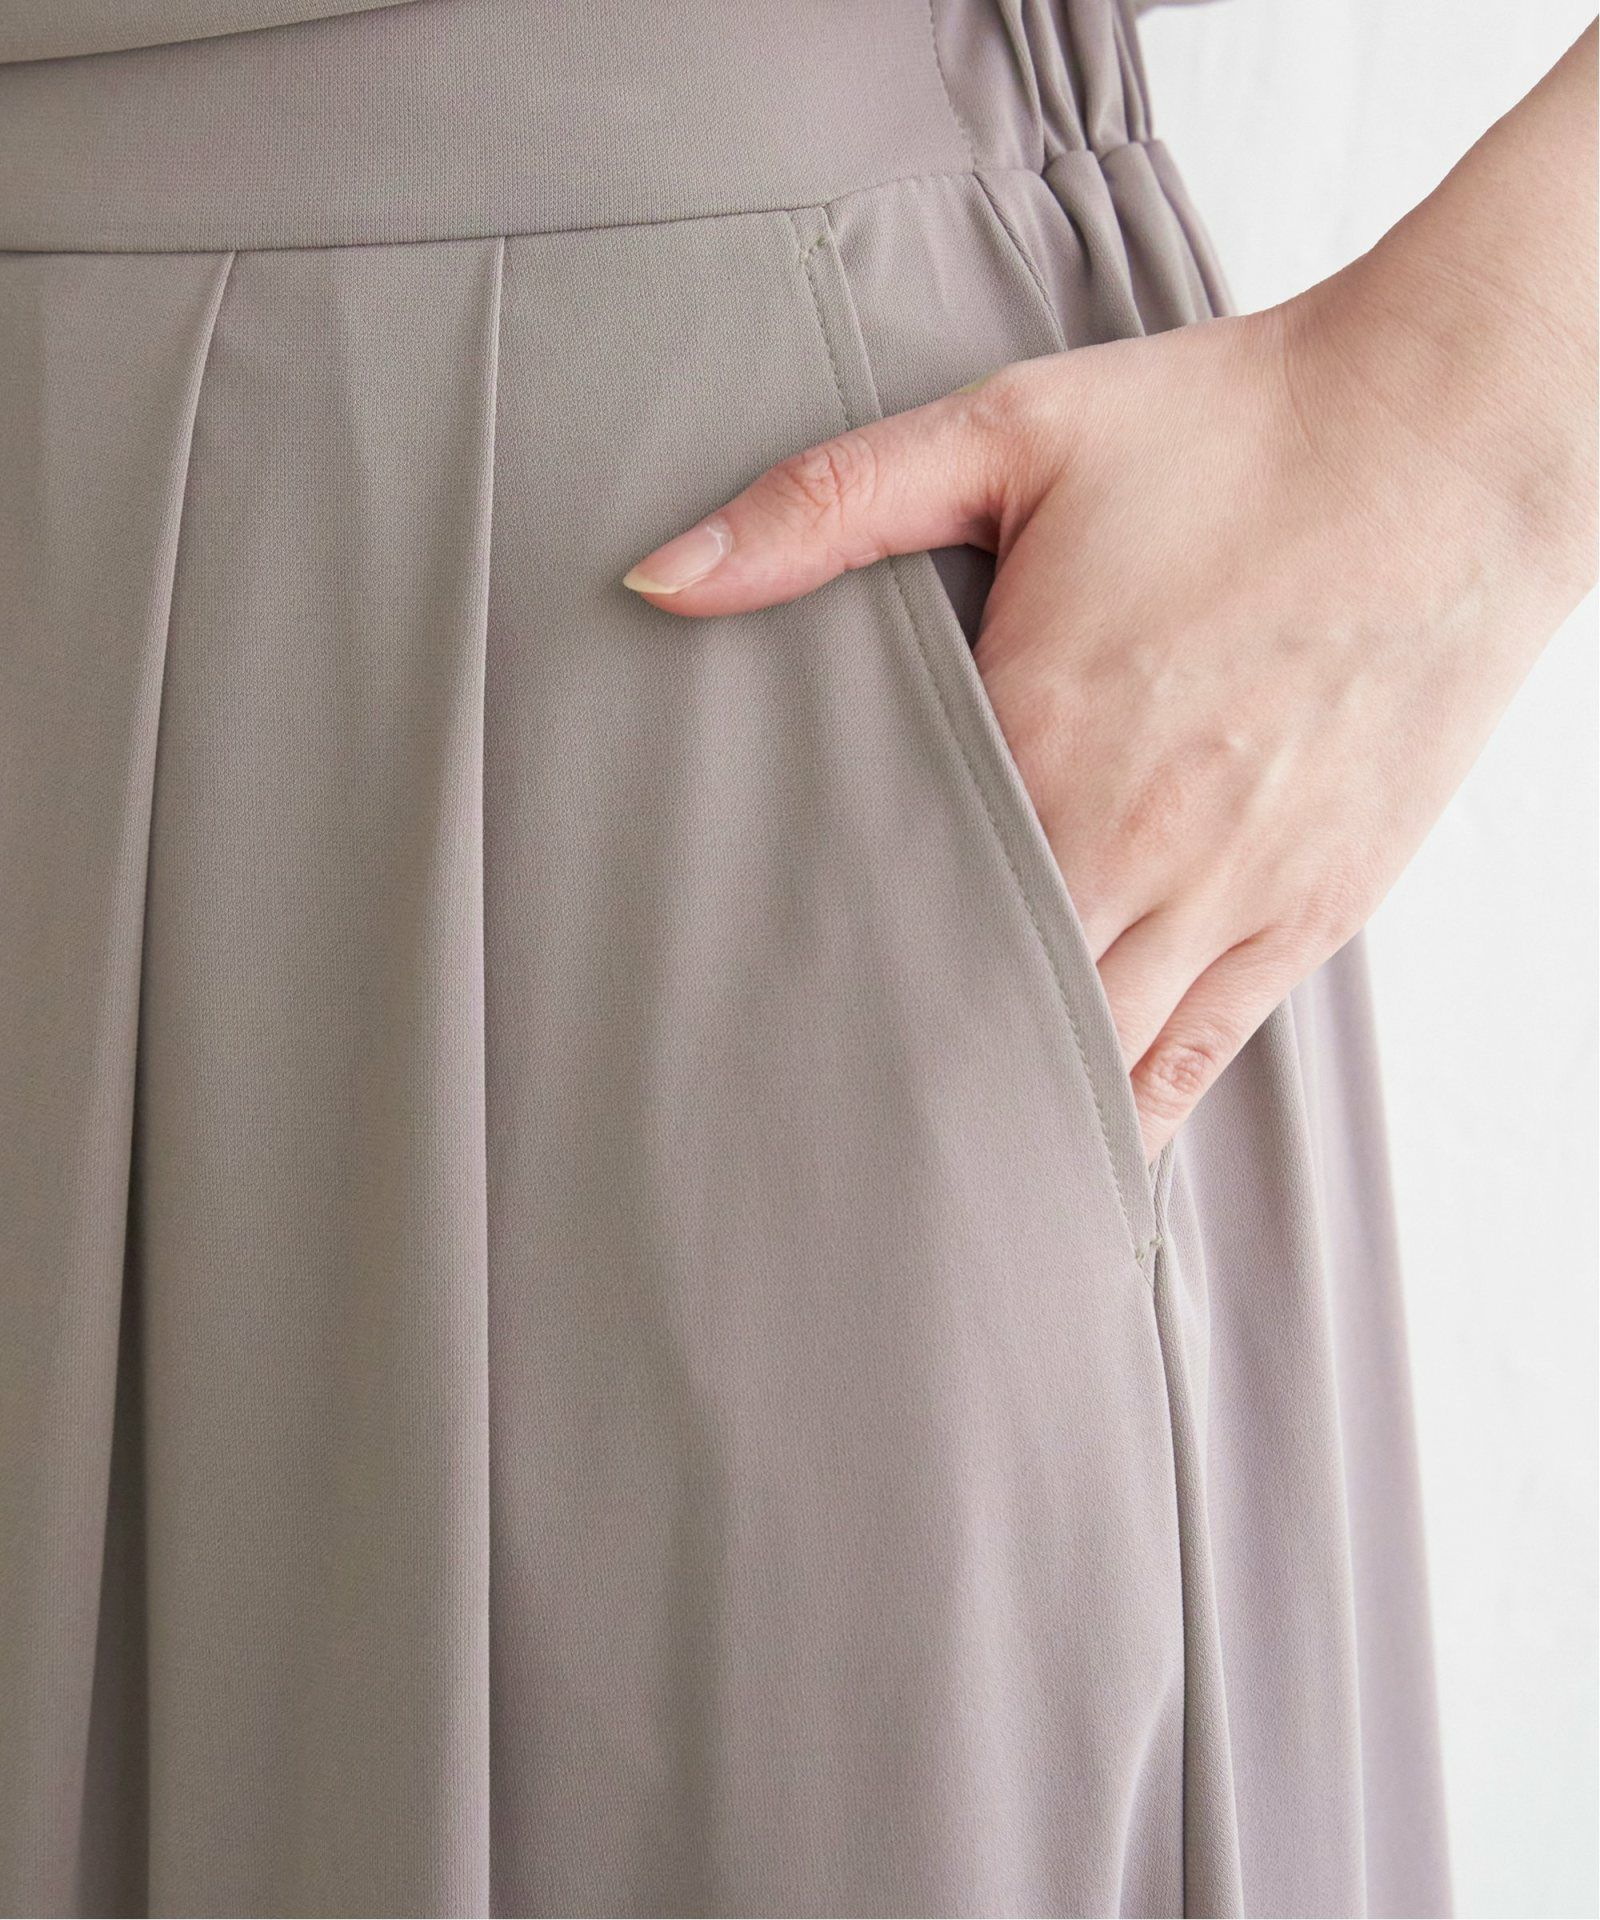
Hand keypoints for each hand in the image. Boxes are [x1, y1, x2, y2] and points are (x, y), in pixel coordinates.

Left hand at [622, 31, 1595, 1160]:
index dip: (814, 984)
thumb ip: (824, 507)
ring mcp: (1234, 894)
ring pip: (1091, 1062)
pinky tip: (1066, 1148)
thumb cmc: (1236, 433)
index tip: (748, 1034)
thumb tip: (659, 576)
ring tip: (916, 1168)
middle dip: (899, 1070)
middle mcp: (1135, 844)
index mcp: (1041, 738)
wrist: (1457, 437)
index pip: (893, 911)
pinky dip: (1126, 1112)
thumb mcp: (1013, 429)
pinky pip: (1200, 1059)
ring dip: (1004, 1107)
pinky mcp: (1314, 913)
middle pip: (983, 1013)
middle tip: (806, 1129)